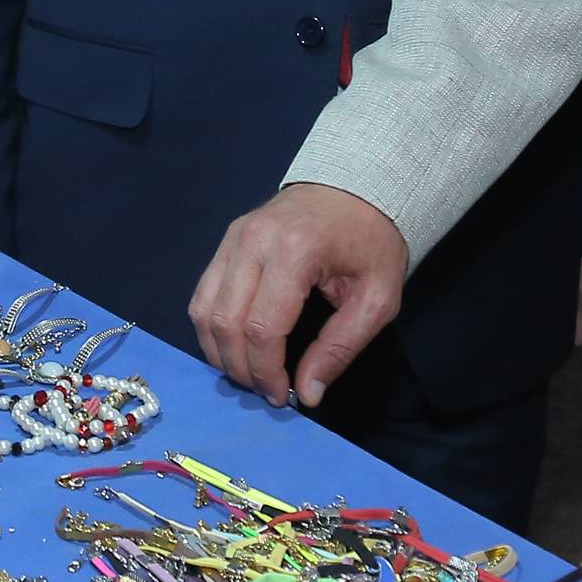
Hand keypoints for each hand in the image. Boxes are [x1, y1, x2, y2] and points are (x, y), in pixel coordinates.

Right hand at [191, 183, 407, 408]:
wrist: (358, 186)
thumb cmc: (372, 241)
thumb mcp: (377, 299)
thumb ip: (340, 348)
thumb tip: (307, 393)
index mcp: (295, 252)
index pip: (263, 328)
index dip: (267, 372)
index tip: (283, 396)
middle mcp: (254, 241)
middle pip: (226, 322)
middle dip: (241, 368)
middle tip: (264, 391)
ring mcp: (234, 237)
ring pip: (204, 310)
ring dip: (219, 351)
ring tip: (248, 373)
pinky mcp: (226, 240)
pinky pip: (204, 294)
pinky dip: (213, 328)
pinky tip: (234, 346)